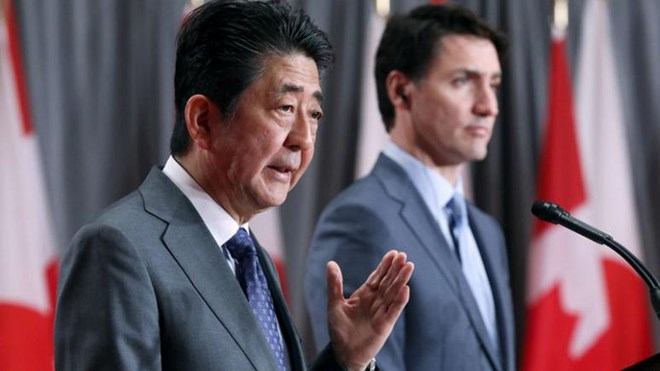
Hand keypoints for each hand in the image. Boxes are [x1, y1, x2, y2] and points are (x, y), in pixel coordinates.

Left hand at [326, 250, 413, 370]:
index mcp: (365, 295)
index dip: (385, 266)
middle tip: (404, 256)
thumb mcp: (334, 303)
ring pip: (393, 293)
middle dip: (395, 269)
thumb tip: (331, 263)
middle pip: (388, 282)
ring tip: (409, 266)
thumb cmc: (339, 329)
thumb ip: (335, 284)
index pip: (377, 277)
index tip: (393, 253)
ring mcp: (381, 312)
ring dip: (401, 280)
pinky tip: (406, 289)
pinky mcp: (384, 325)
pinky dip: (400, 300)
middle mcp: (375, 302)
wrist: (343, 352)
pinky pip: (393, 311)